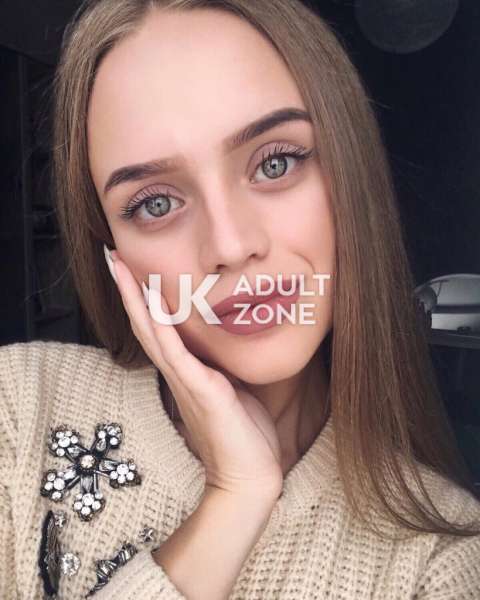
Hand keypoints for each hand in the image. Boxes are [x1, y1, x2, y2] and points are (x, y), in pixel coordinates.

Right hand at [106, 248, 283, 501]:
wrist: (249, 475)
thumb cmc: (242, 434)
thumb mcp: (230, 389)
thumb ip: (219, 368)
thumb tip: (223, 349)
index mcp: (185, 372)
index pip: (156, 328)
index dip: (140, 299)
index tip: (130, 269)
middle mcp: (178, 373)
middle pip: (144, 324)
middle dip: (128, 290)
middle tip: (112, 258)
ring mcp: (186, 381)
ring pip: (153, 333)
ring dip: (136, 300)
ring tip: (120, 269)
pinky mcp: (201, 390)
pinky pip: (177, 354)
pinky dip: (162, 327)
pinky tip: (152, 304)